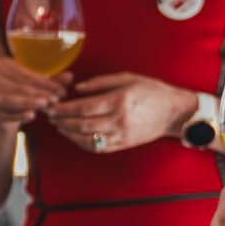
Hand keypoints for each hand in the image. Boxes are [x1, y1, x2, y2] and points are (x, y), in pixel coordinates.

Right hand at [0, 56, 71, 131]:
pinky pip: (4, 114)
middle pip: (17, 87)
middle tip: (55, 100)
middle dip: (38, 94)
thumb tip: (70, 76)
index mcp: (2, 64)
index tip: (61, 91)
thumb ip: (51, 80)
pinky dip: (18, 115)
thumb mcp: (35, 83)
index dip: (45, 83)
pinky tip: (31, 115)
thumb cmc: (21, 90)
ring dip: (29, 103)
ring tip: (45, 106)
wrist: (3, 109)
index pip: (25, 74)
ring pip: (9, 100)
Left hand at [46, 73, 195, 153]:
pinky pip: (98, 147)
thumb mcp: (127, 78)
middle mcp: (119, 120)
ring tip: (59, 126)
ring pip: (87, 139)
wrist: (174, 112)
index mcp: (119, 101)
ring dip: (69, 134)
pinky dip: (82, 143)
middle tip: (50, 116)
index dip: (64, 109)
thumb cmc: (151, 91)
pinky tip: (74, 136)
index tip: (52, 106)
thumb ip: (100, 83)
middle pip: (81, 125)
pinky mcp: (123, 144)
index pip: (83, 108)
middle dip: (62, 121)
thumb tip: (77, 88)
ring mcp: (121, 135)